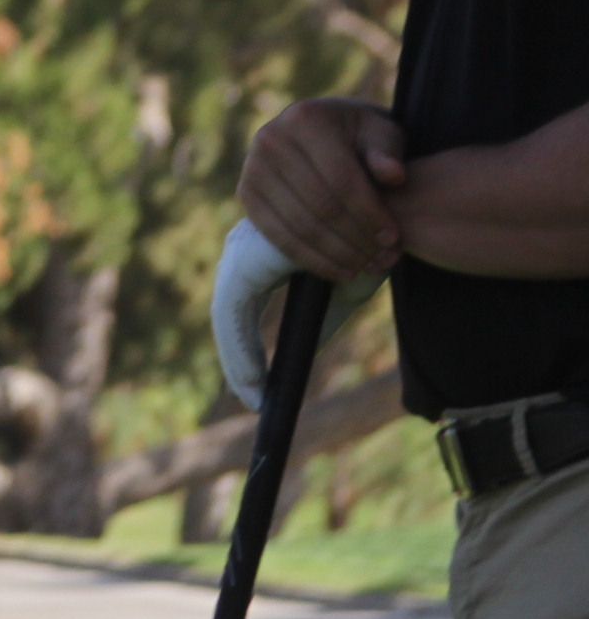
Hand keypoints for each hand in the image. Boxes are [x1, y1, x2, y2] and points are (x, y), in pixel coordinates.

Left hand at [210, 217, 384, 412]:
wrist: (391, 214)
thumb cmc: (371, 245)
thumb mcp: (344, 290)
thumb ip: (321, 321)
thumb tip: (302, 355)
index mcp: (263, 258)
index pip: (242, 311)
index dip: (245, 352)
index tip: (256, 391)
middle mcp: (246, 250)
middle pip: (229, 316)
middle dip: (237, 363)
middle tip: (251, 404)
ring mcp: (244, 251)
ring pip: (226, 317)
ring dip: (239, 361)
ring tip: (253, 398)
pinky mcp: (250, 259)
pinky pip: (233, 310)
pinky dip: (239, 346)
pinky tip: (250, 376)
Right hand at [238, 95, 407, 283]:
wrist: (319, 131)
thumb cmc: (359, 134)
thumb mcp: (381, 132)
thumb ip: (388, 152)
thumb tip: (393, 176)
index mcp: (306, 119)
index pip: (341, 178)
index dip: (369, 213)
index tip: (393, 239)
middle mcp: (270, 139)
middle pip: (320, 205)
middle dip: (355, 239)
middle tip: (383, 260)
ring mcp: (252, 168)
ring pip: (299, 225)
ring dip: (336, 254)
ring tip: (366, 268)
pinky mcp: (245, 194)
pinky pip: (278, 235)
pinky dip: (310, 259)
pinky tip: (339, 272)